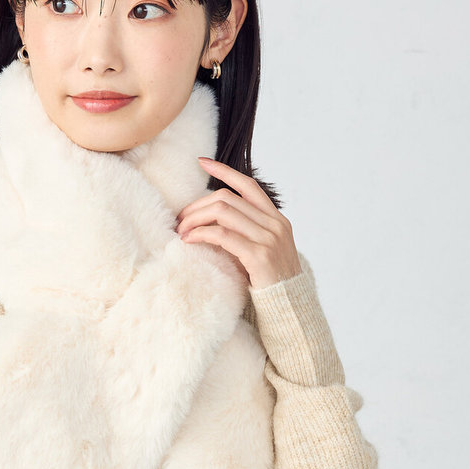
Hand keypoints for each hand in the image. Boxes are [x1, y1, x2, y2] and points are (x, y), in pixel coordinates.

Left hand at [175, 157, 301, 289]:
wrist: (290, 306)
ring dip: (195, 219)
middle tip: (179, 219)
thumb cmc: (270, 280)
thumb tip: (213, 218)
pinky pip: (223, 235)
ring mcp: (268, 239)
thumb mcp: (264, 249)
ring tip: (180, 230)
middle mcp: (274, 224)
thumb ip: (248, 231)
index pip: (248, 185)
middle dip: (198, 205)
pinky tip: (189, 240)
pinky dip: (202, 234)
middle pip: (228, 199)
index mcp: (276, 219)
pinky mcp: (259, 255)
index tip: (202, 162)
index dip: (224, 171)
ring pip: (223, 213)